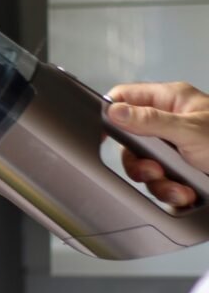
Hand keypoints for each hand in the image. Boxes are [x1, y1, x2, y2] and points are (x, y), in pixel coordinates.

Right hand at [106, 82, 208, 205]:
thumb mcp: (191, 130)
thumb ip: (150, 120)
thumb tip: (114, 111)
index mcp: (172, 102)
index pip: (126, 98)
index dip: (110, 112)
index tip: (100, 132)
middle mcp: (170, 125)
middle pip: (130, 141)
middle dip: (140, 162)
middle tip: (153, 169)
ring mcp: (175, 150)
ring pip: (144, 167)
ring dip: (158, 182)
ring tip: (178, 187)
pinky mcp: (181, 173)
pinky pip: (160, 185)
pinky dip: (171, 194)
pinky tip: (186, 194)